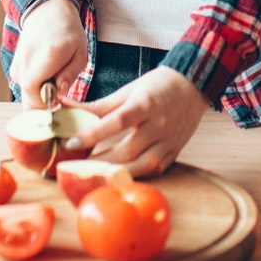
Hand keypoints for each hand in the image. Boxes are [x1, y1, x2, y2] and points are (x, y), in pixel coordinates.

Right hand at [7, 0, 87, 101]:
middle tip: (60, 94)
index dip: (48, 106)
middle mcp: (26, 63)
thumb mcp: (80, 53)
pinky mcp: (15, 67)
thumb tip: (58, 95)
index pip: (36, 97)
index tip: (61, 101)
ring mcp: (17, 65)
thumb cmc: (68, 32)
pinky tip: (46, 76)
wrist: (47, 12)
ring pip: (26, 96)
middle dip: (45, 105)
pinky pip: (24, 87)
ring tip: (54, 80)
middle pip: (28, 101)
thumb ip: (70, 76)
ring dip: (40, 96)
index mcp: (46, 58)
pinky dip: (35, 88)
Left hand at [67, 66, 207, 176]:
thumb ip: (98, 105)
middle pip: (127, 149)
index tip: (72, 143)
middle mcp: (159, 124)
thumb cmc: (157, 86)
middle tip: (75, 166)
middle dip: (99, 160)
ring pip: (141, 165)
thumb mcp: (127, 91)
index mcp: (145, 104)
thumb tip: (66, 107)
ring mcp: (168, 141)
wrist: (193, 86)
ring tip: (93, 173)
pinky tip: (117, 175)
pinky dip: (134, 175)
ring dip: (116, 172)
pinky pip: (154, 170)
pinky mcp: (174, 152)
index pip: (117, 121)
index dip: (93, 134)